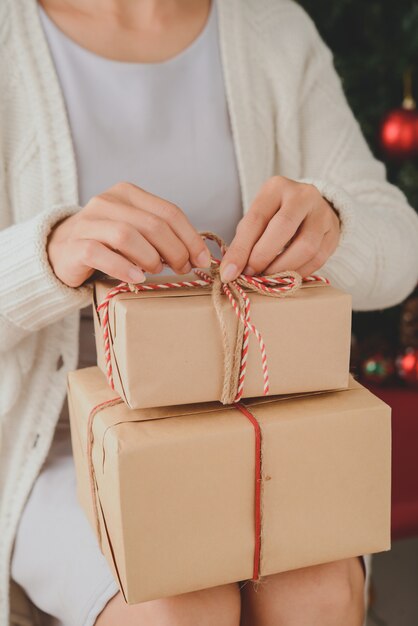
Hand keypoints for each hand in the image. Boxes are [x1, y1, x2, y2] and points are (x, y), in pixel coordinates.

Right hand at [47, 182, 210, 287]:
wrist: (61, 251)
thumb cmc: (107, 244)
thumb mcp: (136, 232)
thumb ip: (162, 236)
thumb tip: (197, 254)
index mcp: (127, 194)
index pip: (168, 212)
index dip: (190, 237)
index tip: (202, 259)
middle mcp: (107, 202)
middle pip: (152, 224)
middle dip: (175, 250)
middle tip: (181, 269)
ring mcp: (88, 222)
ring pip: (127, 235)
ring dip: (149, 257)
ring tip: (154, 271)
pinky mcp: (75, 245)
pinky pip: (100, 253)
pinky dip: (123, 267)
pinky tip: (135, 277)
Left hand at [220, 176, 339, 281]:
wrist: (310, 208)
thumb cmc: (275, 216)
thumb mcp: (257, 220)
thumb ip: (244, 241)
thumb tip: (230, 272)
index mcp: (276, 187)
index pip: (256, 219)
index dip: (241, 249)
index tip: (229, 273)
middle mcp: (303, 195)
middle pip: (283, 228)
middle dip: (263, 257)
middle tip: (251, 276)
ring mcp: (322, 212)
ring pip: (306, 246)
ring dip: (283, 268)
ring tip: (268, 278)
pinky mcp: (334, 232)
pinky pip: (318, 258)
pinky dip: (299, 273)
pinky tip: (286, 277)